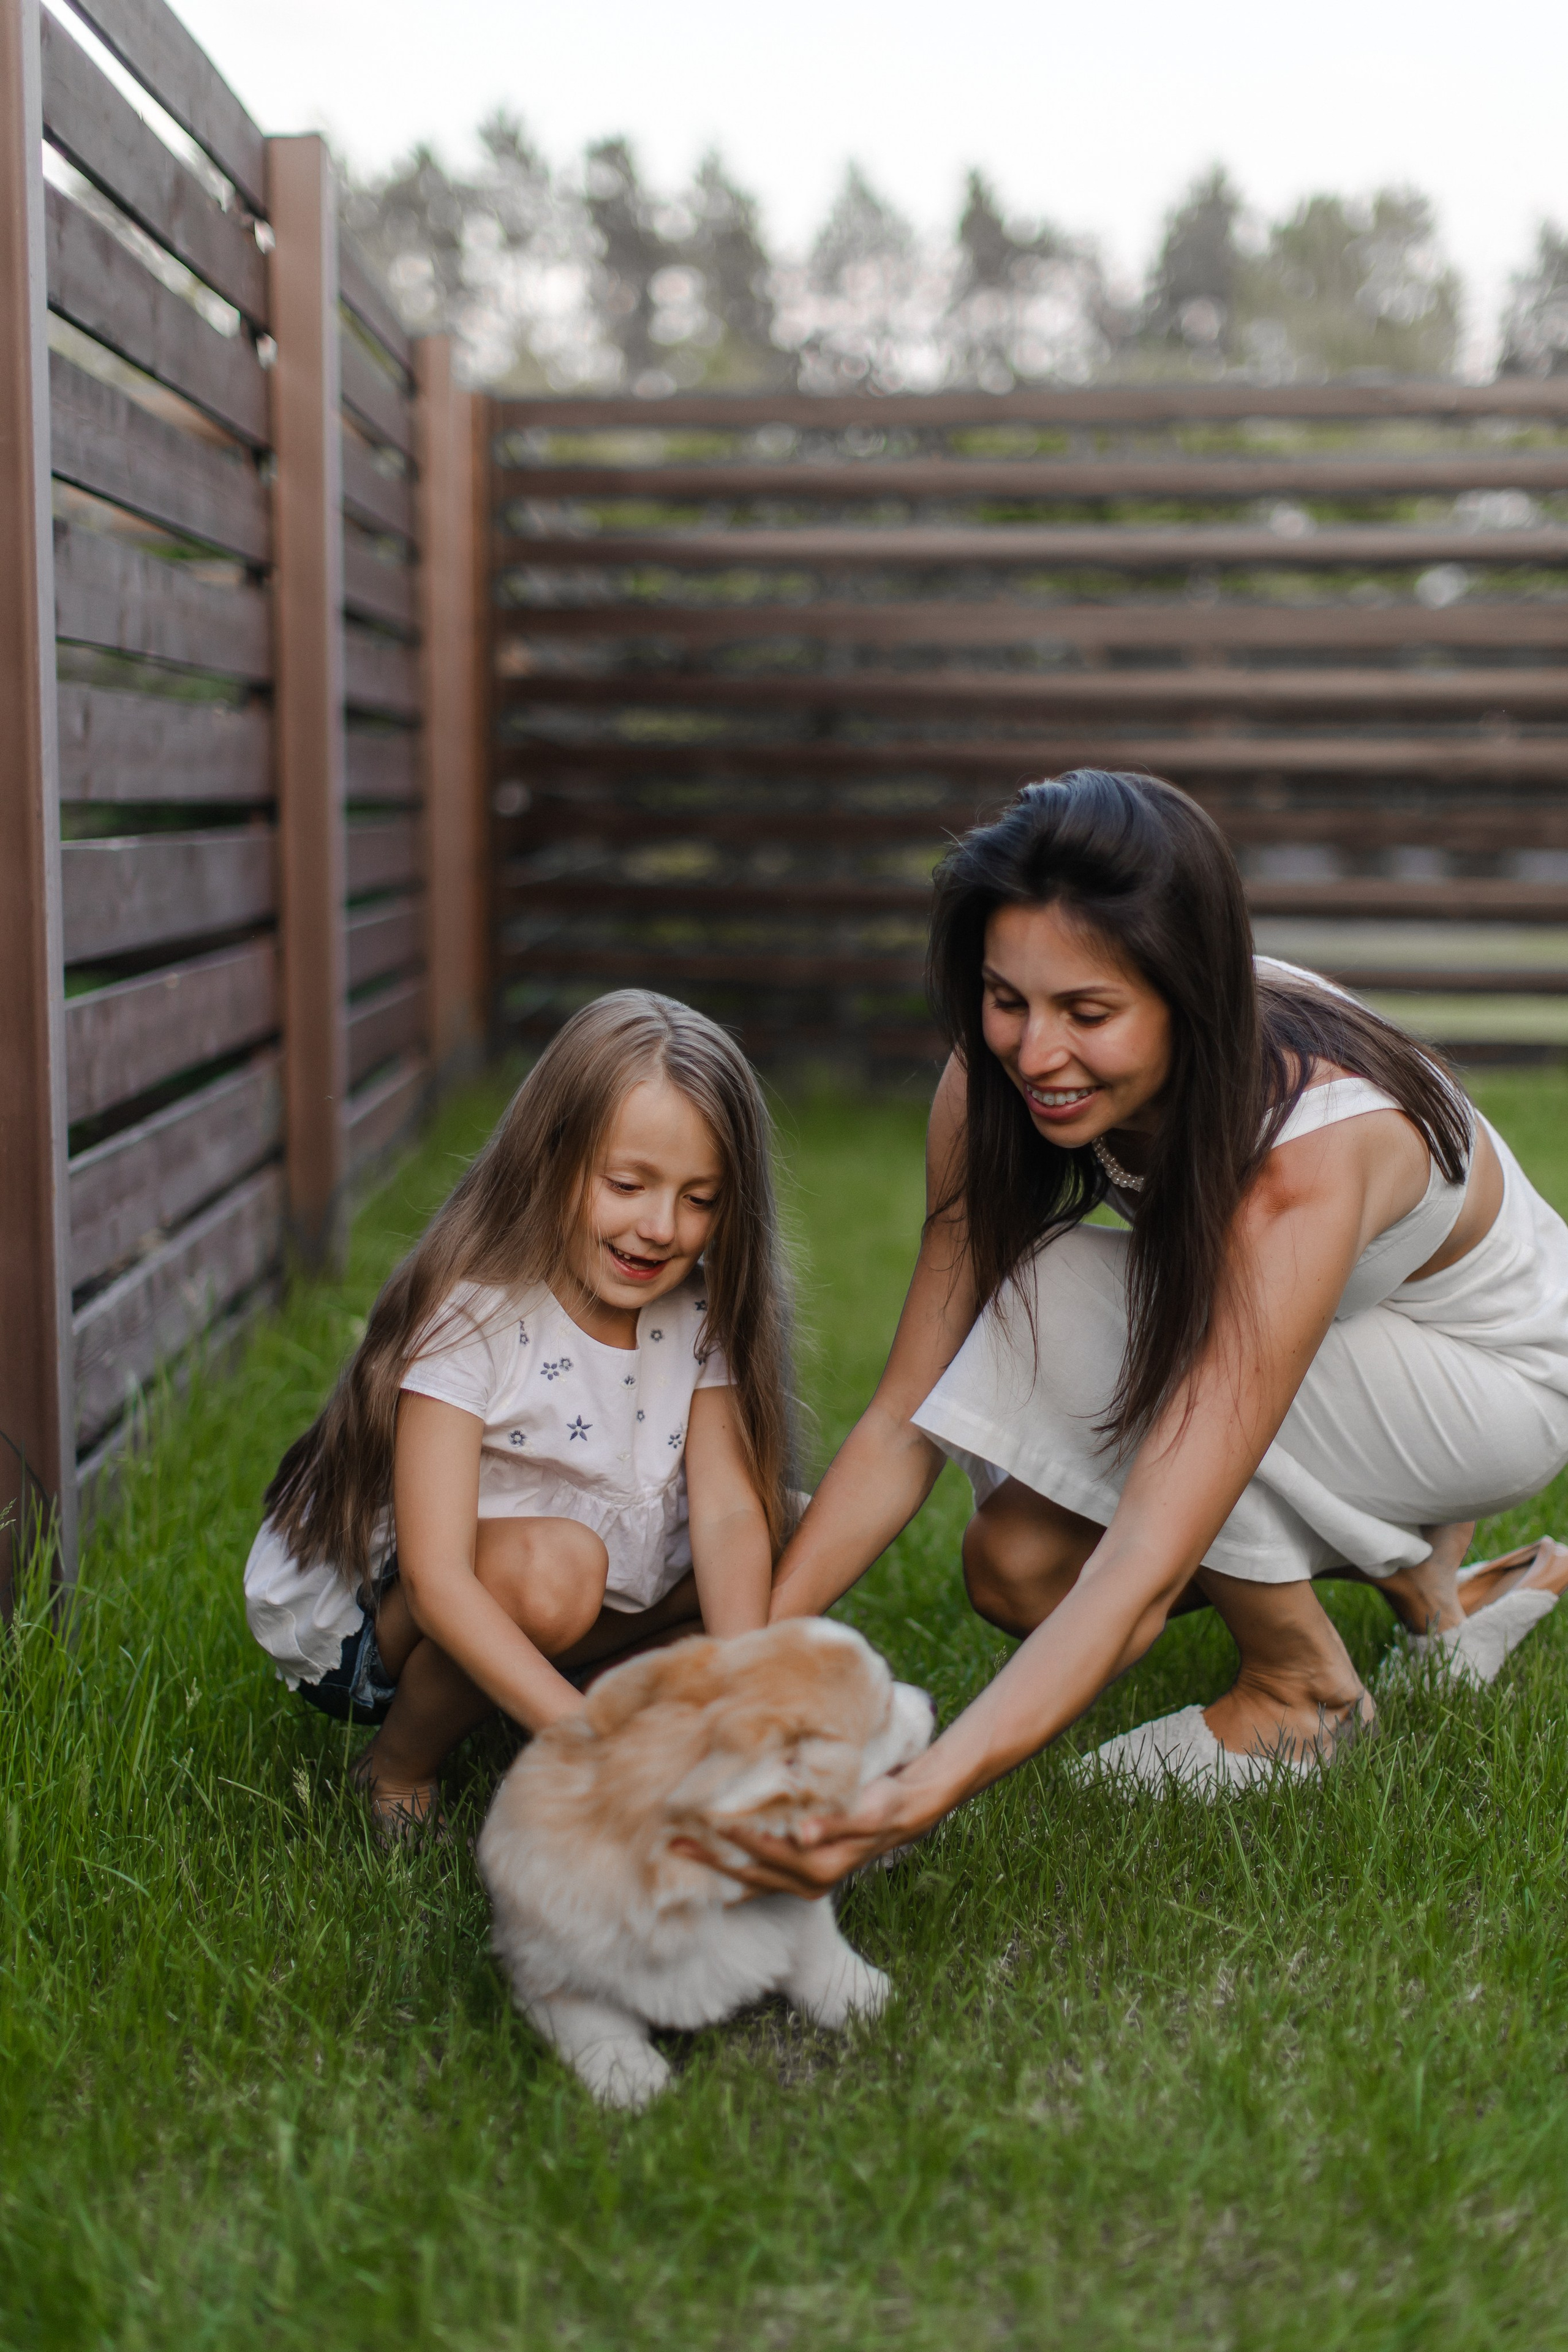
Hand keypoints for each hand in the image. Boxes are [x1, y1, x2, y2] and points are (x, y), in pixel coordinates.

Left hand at [670, 1771, 928, 1898]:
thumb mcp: (867, 1810)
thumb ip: (834, 1822)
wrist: (904, 1815)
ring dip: (716, 1867)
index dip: (731, 1836)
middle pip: (748, 1871)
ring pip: (750, 1878)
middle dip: (710, 1859)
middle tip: (672, 1843)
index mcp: (818, 1866)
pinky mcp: (802, 1877)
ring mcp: (803, 1883)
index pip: (763, 1850)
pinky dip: (735, 1872)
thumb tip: (804, 1833)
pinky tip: (712, 1866)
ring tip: (680, 1852)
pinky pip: (760, 1879)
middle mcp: (807, 1882)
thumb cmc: (884, 1804)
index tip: (700, 1820)